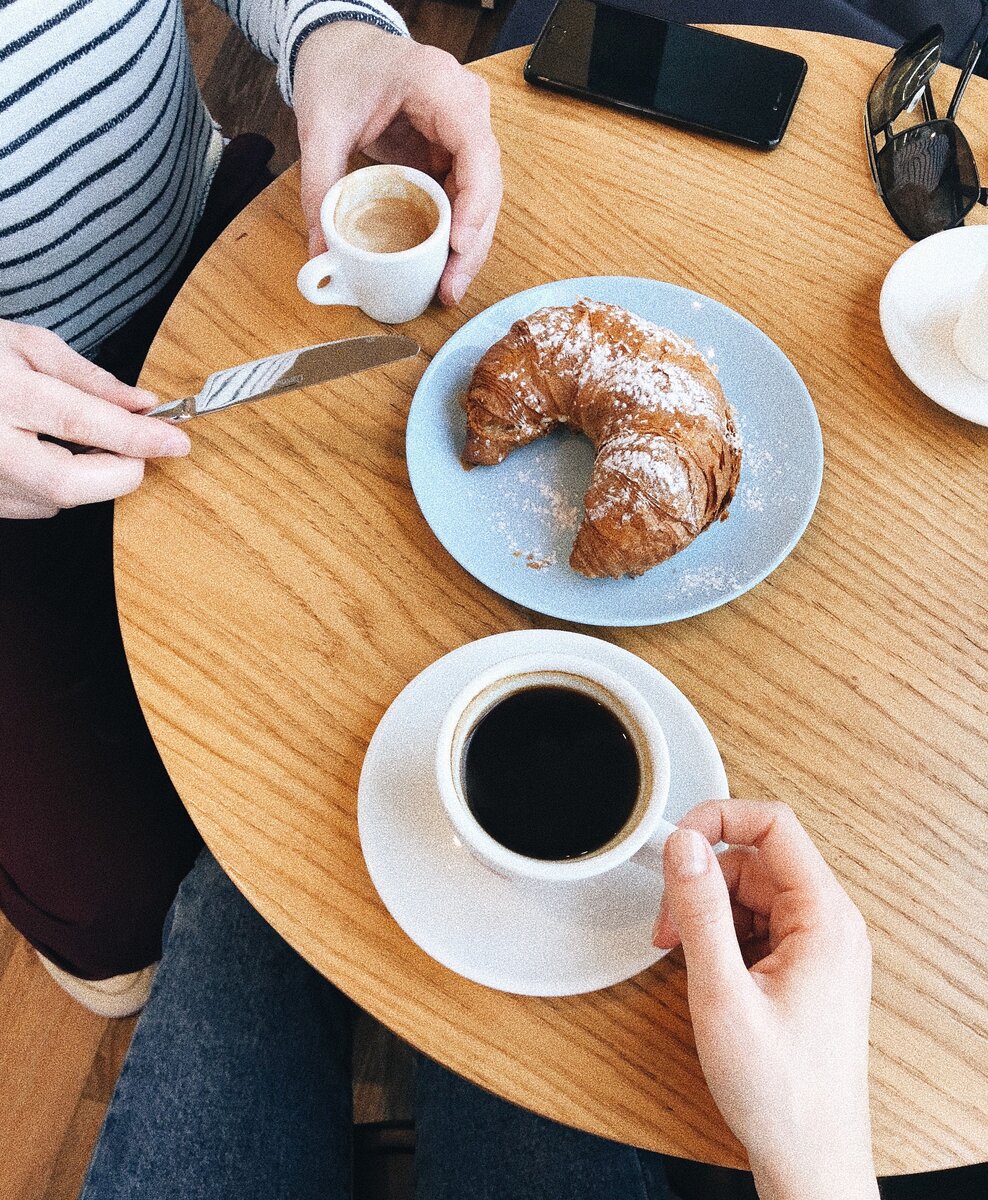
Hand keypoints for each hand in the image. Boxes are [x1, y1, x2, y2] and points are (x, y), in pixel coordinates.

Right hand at [0, 321, 190, 517]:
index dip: (139, 437)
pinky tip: (43, 453)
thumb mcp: (27, 345)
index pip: (85, 423)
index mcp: (4, 395)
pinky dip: (56, 486)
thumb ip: (91, 380)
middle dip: (119, 471)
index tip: (177, 442)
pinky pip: (33, 507)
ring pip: (56, 502)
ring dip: (89, 478)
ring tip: (75, 438)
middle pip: (70, 484)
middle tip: (136, 447)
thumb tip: (144, 405)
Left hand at [293, 24, 501, 305]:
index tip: (459, 245)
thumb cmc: (338, 68)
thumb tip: (321, 251)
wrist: (339, 44)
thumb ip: (319, 187)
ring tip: (448, 288)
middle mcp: (466, 107)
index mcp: (440, 86)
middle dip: (472, 243)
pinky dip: (456, 233)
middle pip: (487, 183)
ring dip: (469, 246)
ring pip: (482, 196)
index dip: (474, 204)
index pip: (476, 150)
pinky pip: (465, 196)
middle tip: (450, 288)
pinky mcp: (454, 151)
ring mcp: (465, 130)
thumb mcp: (320, 125)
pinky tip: (444, 266)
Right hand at [652, 800, 876, 1199]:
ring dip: (709, 913)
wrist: (809, 1158)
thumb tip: (685, 845)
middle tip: (669, 929)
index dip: (718, 819)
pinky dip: (723, 937)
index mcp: (825, 919)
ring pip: (751, 892)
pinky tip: (708, 972)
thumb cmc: (780, 1092)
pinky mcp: (806, 967)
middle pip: (754, 861)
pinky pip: (758, 924)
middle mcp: (831, 924)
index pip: (774, 825)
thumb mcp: (722, 994)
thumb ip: (700, 911)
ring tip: (686, 959)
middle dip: (703, 883)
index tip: (677, 843)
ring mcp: (821, 946)